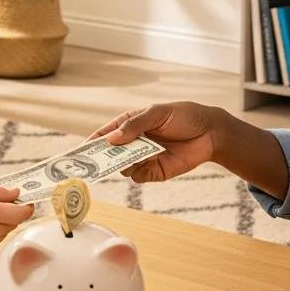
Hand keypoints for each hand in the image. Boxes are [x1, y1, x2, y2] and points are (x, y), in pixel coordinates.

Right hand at [87, 102, 228, 182]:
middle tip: (93, 165)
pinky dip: (139, 172)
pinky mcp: (154, 172)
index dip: (91, 143)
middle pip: (110, 154)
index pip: (105, 134)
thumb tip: (112, 139)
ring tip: (133, 155)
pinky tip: (148, 162)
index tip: (78, 152)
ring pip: (122, 166)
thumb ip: (135, 126)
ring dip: (124, 163)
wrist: (211, 133)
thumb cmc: (184, 116)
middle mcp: (133, 142)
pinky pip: (138, 177)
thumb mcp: (158, 113)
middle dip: (101, 159)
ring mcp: (143, 158)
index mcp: (130, 124)